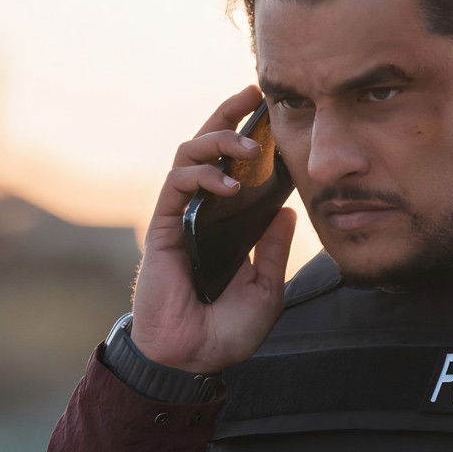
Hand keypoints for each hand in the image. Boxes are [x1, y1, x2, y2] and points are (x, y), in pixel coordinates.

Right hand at [128, 85, 297, 372]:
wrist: (193, 358)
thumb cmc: (226, 331)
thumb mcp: (267, 289)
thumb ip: (275, 250)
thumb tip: (288, 210)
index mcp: (226, 224)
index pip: (235, 168)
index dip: (249, 136)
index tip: (271, 112)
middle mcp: (202, 213)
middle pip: (208, 148)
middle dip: (228, 115)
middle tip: (253, 93)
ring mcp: (180, 216)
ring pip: (189, 155)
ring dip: (218, 140)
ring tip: (250, 146)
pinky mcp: (164, 226)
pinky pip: (177, 184)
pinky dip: (203, 175)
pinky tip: (229, 183)